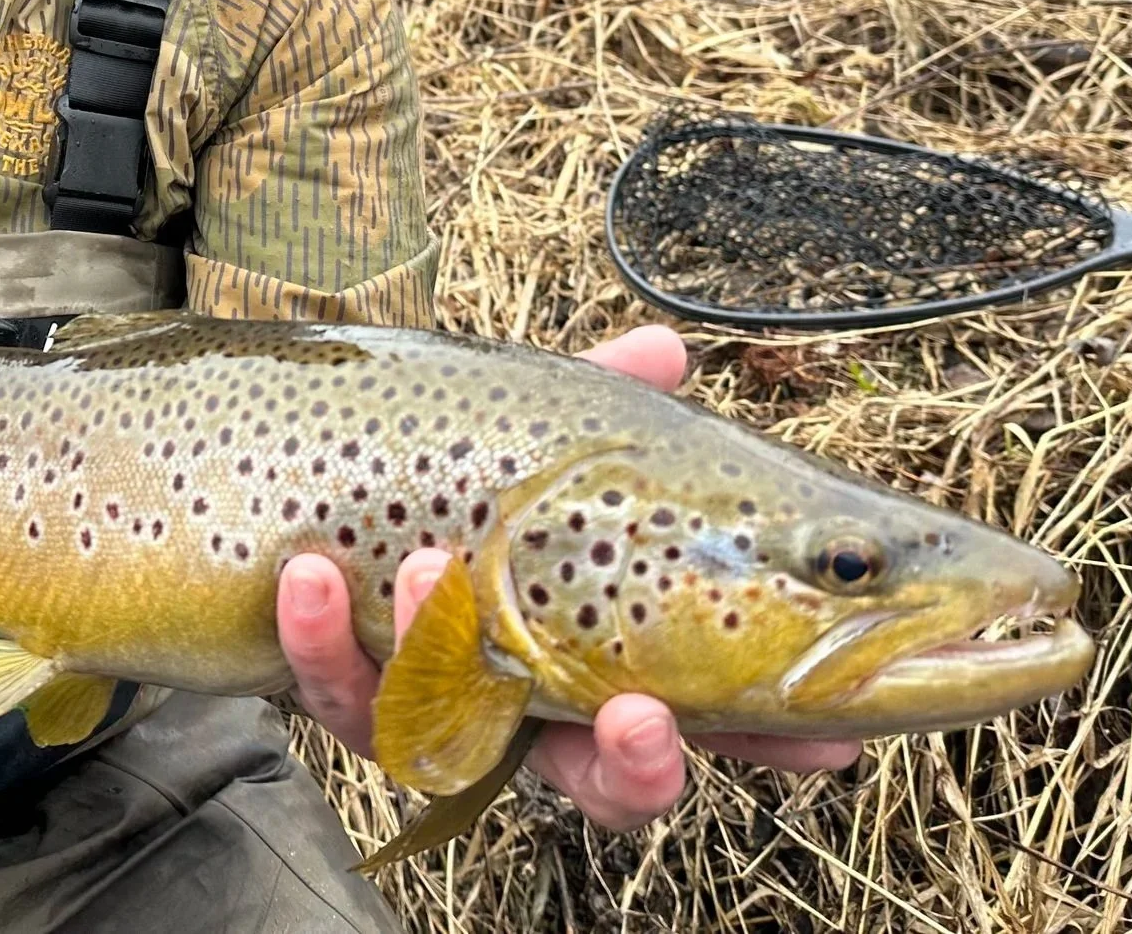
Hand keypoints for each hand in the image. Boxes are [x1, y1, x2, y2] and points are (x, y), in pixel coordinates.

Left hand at [276, 325, 860, 831]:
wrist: (309, 479)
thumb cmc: (455, 461)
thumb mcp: (529, 425)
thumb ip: (593, 395)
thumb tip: (667, 350)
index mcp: (600, 650)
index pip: (699, 711)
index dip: (764, 738)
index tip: (823, 736)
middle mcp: (526, 706)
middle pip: (602, 781)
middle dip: (634, 766)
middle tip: (640, 717)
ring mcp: (429, 708)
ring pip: (452, 745)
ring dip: (442, 666)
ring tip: (423, 570)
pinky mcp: (338, 694)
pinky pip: (330, 693)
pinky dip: (320, 637)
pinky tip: (309, 573)